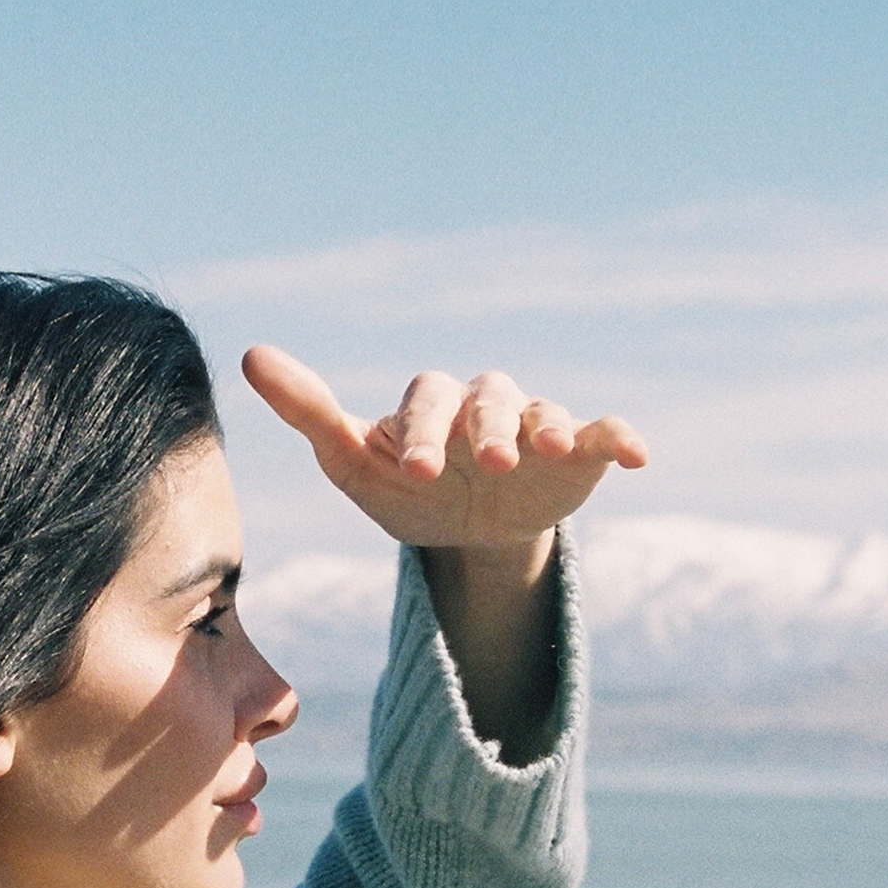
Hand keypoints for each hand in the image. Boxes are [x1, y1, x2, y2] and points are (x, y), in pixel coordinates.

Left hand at [241, 345, 645, 548]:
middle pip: (487, 398)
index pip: (424, 404)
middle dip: (483, 428)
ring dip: (545, 427)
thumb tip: (250, 354)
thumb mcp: (352, 465)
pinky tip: (637, 455)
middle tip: (481, 463)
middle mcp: (484, 404)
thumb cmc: (405, 490)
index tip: (413, 472)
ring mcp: (534, 425)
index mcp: (430, 406)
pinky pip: (606, 432)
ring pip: (542, 410)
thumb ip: (308, 413)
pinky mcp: (580, 452)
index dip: (420, 432)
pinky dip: (621, 437)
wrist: (466, 534)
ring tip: (547, 452)